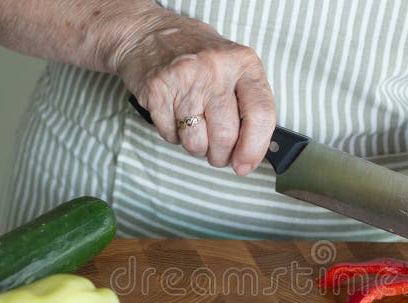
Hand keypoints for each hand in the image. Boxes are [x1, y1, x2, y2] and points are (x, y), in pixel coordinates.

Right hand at [116, 7, 275, 175]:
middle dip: (220, 155)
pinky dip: (174, 134)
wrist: (146, 32)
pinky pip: (171, 136)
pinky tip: (174, 114)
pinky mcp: (157, 90)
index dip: (254, 149)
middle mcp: (216, 69)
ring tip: (194, 126)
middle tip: (217, 152)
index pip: (261, 115)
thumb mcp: (233, 67)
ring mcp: (185, 78)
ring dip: (196, 147)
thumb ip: (248, 104)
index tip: (245, 165)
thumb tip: (254, 152)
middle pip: (226, 137)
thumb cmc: (196, 55)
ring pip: (196, 142)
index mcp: (243, 63)